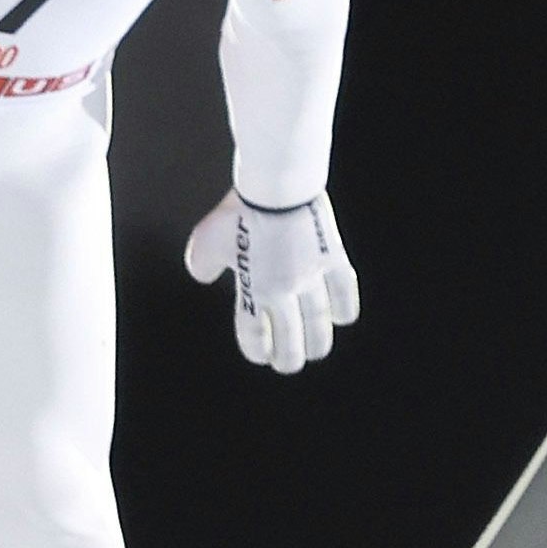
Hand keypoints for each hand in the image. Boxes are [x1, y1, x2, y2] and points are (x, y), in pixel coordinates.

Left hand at [183, 189, 360, 372]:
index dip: (257, 351)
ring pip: (319, 326)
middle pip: (290, 342)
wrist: (276, 184)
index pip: (254, 336)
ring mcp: (312, 278)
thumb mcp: (205, 239)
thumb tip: (202, 277)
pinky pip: (344, 295)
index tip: (261, 355)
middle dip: (288, 359)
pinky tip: (341, 317)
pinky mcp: (333, 259)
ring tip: (315, 351)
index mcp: (252, 290)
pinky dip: (344, 310)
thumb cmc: (238, 210)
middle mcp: (283, 292)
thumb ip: (202, 265)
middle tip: (288, 363)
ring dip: (317, 344)